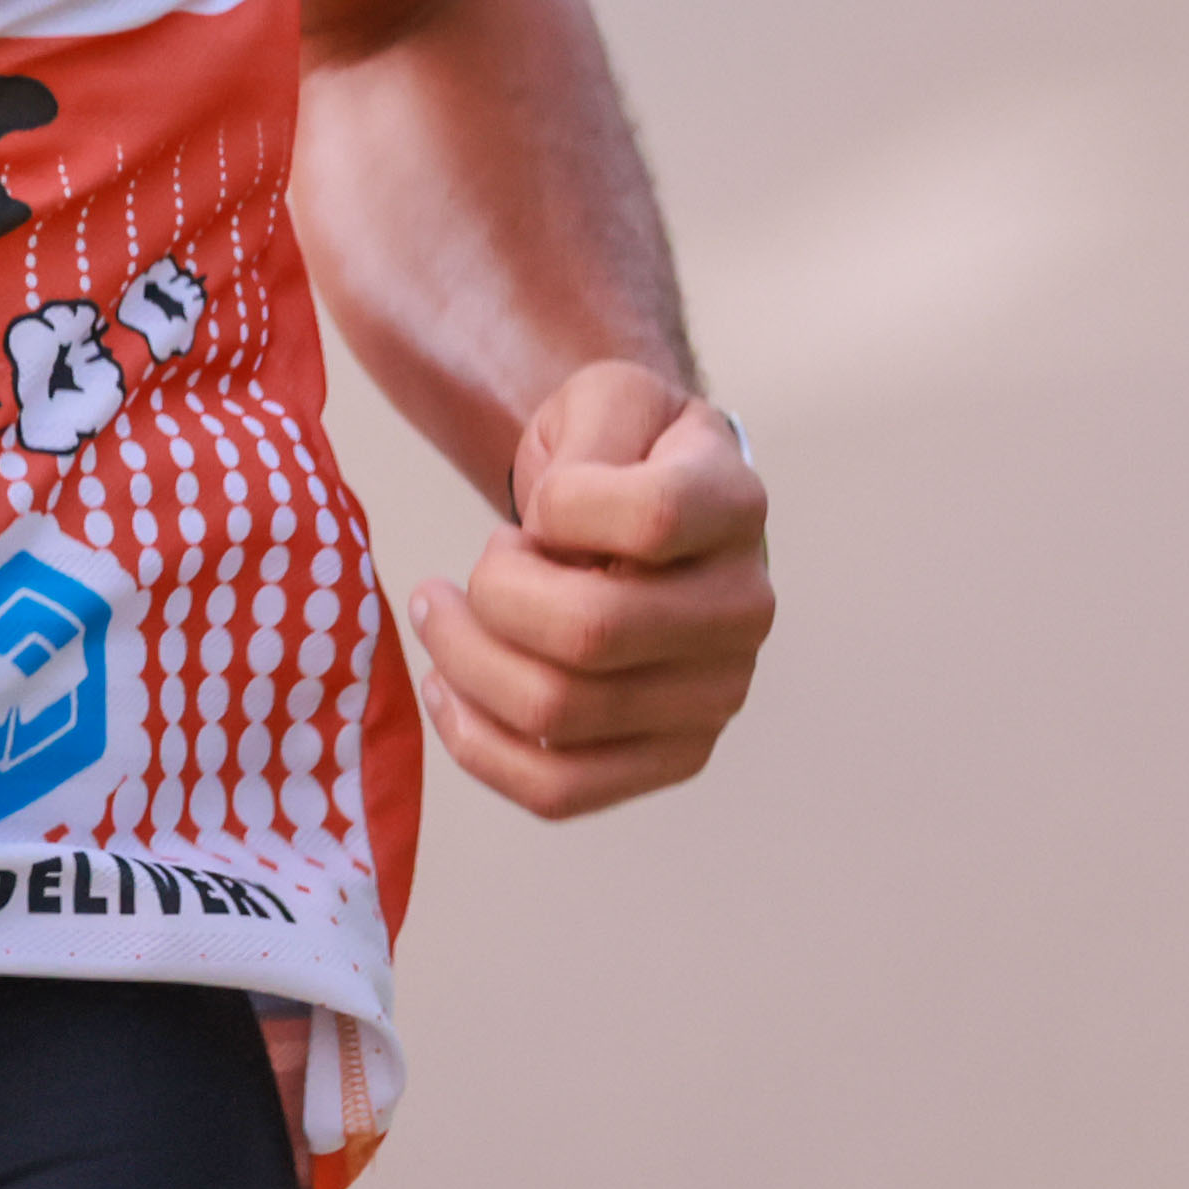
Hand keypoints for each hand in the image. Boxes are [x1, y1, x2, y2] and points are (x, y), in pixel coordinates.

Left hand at [404, 358, 771, 818]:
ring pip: (559, 712)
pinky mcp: (672, 756)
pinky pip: (558, 788)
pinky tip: (444, 687)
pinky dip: (477, 744)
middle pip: (590, 631)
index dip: (561, 506)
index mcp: (735, 506)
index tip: (540, 503)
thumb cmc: (616, 454)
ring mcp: (715, 695)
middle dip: (493, 591)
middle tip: (477, 565)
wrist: (642, 511)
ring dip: (466, 660)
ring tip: (447, 613)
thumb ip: (589, 436)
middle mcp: (744, 609)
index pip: (652, 517)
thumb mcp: (606, 399)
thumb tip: (556, 533)